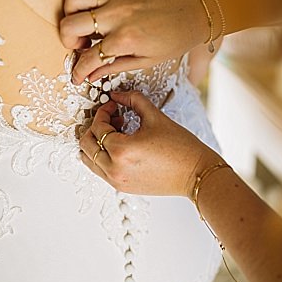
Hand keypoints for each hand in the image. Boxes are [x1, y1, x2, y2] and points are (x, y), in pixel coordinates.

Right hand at [60, 0, 209, 83]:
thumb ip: (115, 67)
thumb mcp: (146, 61)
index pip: (88, 58)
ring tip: (82, 23)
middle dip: (66, 40)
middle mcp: (116, 16)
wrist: (195, 14)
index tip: (76, 76)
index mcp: (124, 40)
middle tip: (79, 46)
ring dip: (70, 12)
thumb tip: (90, 77)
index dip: (77, 71)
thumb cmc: (174, 40)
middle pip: (70, 25)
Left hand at [78, 91, 223, 197]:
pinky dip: (103, 156)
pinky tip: (121, 147)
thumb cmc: (181, 148)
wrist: (196, 173)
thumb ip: (133, 100)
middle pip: (86, 144)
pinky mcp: (122, 187)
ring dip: (95, 143)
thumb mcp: (156, 117)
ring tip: (116, 134)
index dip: (103, 112)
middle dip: (95, 127)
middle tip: (112, 119)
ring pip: (88, 160)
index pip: (98, 127)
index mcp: (122, 150)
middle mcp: (114, 169)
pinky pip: (100, 170)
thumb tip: (117, 95)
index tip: (113, 106)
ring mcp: (117, 180)